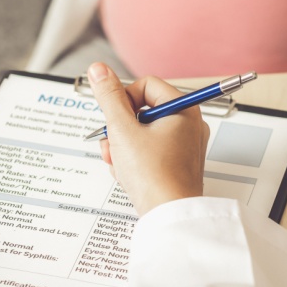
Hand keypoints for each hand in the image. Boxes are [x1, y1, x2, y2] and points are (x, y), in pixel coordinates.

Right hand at [88, 62, 209, 215]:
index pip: (145, 85)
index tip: (115, 119)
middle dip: (119, 129)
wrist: (168, 216)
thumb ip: (108, 97)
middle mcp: (187, 124)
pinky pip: (148, 151)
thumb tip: (99, 70)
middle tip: (113, 145)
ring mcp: (183, 146)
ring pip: (141, 133)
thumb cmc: (154, 176)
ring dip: (122, 146)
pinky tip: (126, 174)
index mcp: (183, 109)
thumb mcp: (123, 131)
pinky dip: (132, 160)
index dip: (123, 100)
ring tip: (119, 163)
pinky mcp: (175, 164)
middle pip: (141, 110)